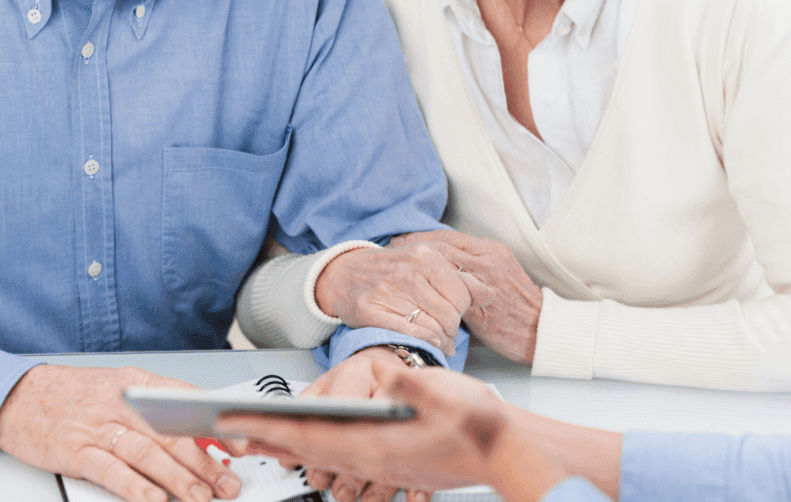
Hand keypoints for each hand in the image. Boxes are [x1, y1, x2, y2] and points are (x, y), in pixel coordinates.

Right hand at [0, 364, 241, 501]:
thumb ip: (159, 406)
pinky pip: (110, 471)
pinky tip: (155, 500)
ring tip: (201, 497)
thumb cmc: (78, 395)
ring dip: (178, 478)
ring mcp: (98, 427)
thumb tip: (199, 432)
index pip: (189, 402)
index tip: (241, 444)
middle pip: (173, 434)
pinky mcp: (74, 450)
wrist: (21, 394)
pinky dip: (134, 487)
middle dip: (206, 462)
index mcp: (140, 384)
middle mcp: (123, 404)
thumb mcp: (123, 388)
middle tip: (227, 483)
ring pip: (148, 453)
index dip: (217, 424)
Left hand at [216, 365, 569, 501]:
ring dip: (290, 448)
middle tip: (229, 434)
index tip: (238, 425)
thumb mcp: (453, 396)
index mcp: (379, 445)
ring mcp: (385, 464)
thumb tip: (391, 379)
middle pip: (309, 451)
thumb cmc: (482, 425)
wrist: (507, 452)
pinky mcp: (395, 462)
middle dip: (268, 441)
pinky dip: (319, 452)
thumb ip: (418, 388)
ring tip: (263, 439)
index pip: (312, 437)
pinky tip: (315, 449)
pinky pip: (344, 460)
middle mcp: (375, 459)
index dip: (272, 429)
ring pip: (324, 458)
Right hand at [315, 243, 493, 355]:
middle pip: (450, 314)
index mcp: (426, 256)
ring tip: (439, 340)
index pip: (462, 294)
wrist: (345, 274)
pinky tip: (427, 341)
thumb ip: (461, 277)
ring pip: (433, 327)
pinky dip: (423, 342)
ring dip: (441, 340)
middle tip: (448, 332)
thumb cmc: (393, 270)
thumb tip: (491, 292)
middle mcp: (409, 271)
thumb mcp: (428, 263)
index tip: (457, 314)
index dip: (463, 310)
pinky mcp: (371, 310)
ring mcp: (389, 290)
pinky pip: (409, 334)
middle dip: (452, 329)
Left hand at [390, 232, 541, 363]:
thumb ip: (474, 270)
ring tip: (398, 267)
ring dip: (417, 266)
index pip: (451, 237)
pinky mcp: (480, 305)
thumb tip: (443, 269)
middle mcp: (488, 261)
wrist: (541, 331)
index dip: (425, 237)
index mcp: (493, 252)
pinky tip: (413, 294)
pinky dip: (428, 290)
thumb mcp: (498, 279)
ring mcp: (484, 282)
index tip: (405, 239)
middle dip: (415, 246)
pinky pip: (448, 293)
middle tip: (394, 248)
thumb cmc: (518, 309)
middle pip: (443, 246)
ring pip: (443, 265)